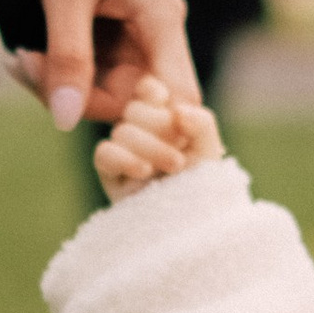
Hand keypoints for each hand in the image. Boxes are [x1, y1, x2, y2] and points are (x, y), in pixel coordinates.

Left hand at [11, 0, 195, 128]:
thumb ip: (68, 54)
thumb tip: (64, 120)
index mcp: (161, 18)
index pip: (179, 96)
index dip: (147, 124)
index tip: (86, 114)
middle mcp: (155, 39)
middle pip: (133, 104)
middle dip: (75, 96)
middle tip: (24, 63)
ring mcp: (132, 46)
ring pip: (102, 98)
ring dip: (56, 87)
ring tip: (18, 59)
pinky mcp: (109, 50)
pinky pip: (85, 83)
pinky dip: (52, 78)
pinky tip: (21, 58)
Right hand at [94, 77, 222, 200]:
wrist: (192, 223)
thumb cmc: (203, 188)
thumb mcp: (209, 151)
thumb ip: (201, 123)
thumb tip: (177, 110)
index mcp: (163, 119)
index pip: (147, 90)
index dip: (153, 91)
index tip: (169, 106)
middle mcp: (140, 131)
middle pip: (135, 108)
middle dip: (160, 125)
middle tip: (182, 150)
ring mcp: (123, 151)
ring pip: (122, 130)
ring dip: (151, 147)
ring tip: (175, 166)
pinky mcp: (109, 174)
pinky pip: (104, 153)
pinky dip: (125, 158)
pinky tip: (144, 171)